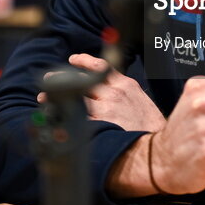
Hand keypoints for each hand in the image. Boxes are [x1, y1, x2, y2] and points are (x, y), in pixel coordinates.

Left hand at [39, 53, 165, 132]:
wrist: (159, 145)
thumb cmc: (151, 127)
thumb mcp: (141, 101)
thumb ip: (125, 93)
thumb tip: (110, 90)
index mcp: (126, 85)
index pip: (101, 66)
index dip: (84, 61)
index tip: (73, 59)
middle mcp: (115, 93)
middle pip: (83, 80)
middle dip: (63, 78)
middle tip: (49, 79)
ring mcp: (106, 109)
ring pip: (76, 98)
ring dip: (57, 98)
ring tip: (45, 99)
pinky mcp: (100, 125)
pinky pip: (77, 119)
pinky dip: (64, 117)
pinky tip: (55, 118)